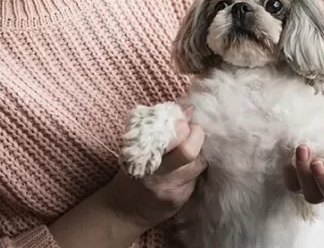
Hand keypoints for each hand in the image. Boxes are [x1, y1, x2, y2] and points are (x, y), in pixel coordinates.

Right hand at [104, 108, 206, 228]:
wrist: (123, 212)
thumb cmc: (130, 174)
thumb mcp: (133, 150)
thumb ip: (156, 131)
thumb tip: (186, 109)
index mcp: (140, 157)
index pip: (166, 137)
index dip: (181, 124)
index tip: (184, 119)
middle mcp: (156, 175)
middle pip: (188, 151)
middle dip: (197, 135)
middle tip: (194, 130)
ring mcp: (171, 190)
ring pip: (199, 164)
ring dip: (200, 151)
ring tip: (192, 147)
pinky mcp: (182, 200)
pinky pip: (197, 177)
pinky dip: (195, 167)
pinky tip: (187, 166)